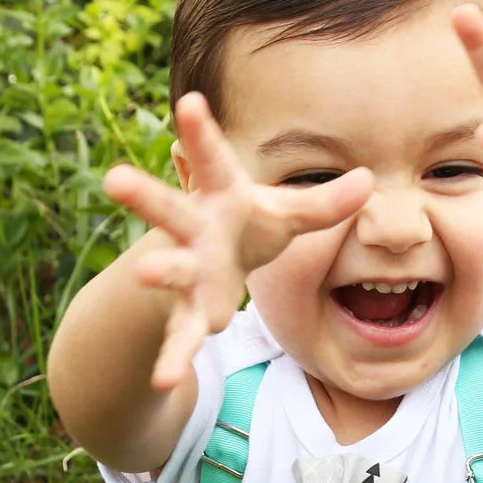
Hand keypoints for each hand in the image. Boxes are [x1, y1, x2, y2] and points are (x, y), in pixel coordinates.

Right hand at [102, 92, 372, 390]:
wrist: (208, 274)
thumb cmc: (247, 229)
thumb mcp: (286, 216)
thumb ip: (324, 205)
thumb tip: (369, 181)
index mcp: (218, 197)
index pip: (210, 159)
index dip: (200, 132)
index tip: (188, 101)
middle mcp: (192, 229)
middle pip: (166, 208)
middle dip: (143, 195)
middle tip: (114, 179)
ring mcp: (184, 271)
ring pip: (167, 268)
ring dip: (157, 270)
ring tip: (145, 271)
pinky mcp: (187, 313)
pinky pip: (179, 337)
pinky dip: (171, 358)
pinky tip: (163, 381)